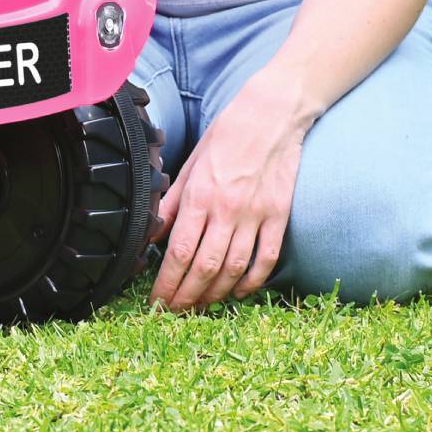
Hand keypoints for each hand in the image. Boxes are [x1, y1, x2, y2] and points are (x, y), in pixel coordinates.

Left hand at [150, 75, 307, 310]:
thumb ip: (171, 200)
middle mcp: (227, 210)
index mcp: (200, 195)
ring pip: (235, 269)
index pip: (179, 251)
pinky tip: (238, 292)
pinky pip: (266, 259)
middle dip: (187, 296)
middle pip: (205, 266)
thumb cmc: (225, 136)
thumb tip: (153, 233)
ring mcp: (256, 216)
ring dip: (216, 294)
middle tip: (174, 313)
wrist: (271, 117)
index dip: (167, 282)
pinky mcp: (279, 218)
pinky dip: (252, 281)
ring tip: (200, 307)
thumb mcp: (190, 163)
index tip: (156, 301)